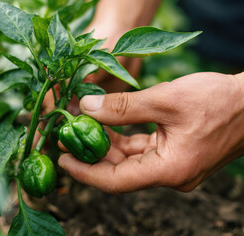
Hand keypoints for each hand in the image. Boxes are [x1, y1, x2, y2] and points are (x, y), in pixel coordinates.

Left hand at [58, 72, 243, 193]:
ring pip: (129, 159)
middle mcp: (169, 175)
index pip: (115, 181)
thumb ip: (123, 106)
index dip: (84, 172)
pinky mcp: (174, 154)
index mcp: (169, 170)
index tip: (62, 159)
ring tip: (81, 126)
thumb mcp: (165, 99)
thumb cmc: (218, 101)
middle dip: (91, 153)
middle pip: (119, 170)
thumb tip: (86, 108)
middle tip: (66, 136)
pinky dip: (123, 138)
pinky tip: (106, 123)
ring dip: (105, 143)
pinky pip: (141, 150)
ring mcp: (172, 166)